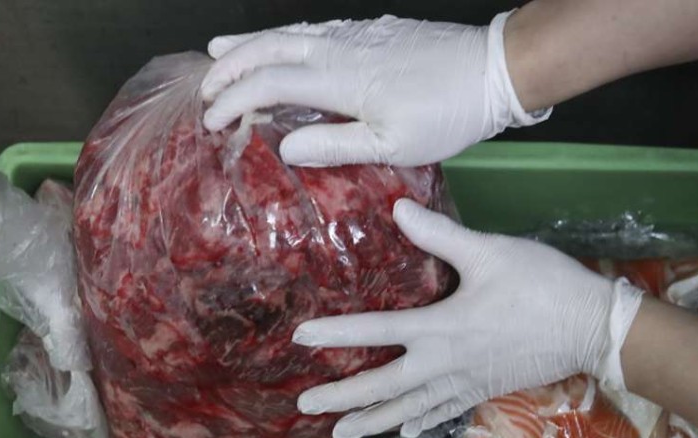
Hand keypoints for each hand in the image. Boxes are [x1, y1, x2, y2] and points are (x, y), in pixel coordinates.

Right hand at [200, 12, 549, 166]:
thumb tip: (286, 148)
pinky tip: (285, 42)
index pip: (269, 84)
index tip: (211, 121)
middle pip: (270, 49)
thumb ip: (336, 146)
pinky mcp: (374, 31)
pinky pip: (316, 28)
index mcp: (341, 80)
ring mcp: (357, 35)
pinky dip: (287, 36)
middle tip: (204, 84)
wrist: (493, 69)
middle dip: (231, 65)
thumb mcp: (393, 145)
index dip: (234, 99)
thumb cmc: (447, 113)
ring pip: (291, 33)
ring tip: (222, 50)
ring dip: (252, 43)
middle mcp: (341, 49)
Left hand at [292, 200, 643, 437]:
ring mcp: (464, 384)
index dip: (336, 334)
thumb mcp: (490, 252)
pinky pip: (443, 411)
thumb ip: (440, 235)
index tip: (301, 337)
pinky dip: (420, 421)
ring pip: (409, 409)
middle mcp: (445, 365)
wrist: (593, 328)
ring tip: (340, 433)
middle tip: (307, 406)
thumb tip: (398, 208)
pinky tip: (406, 430)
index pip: (376, 332)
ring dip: (372, 421)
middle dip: (343, 398)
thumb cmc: (542, 285)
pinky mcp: (484, 391)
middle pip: (383, 387)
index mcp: (441, 328)